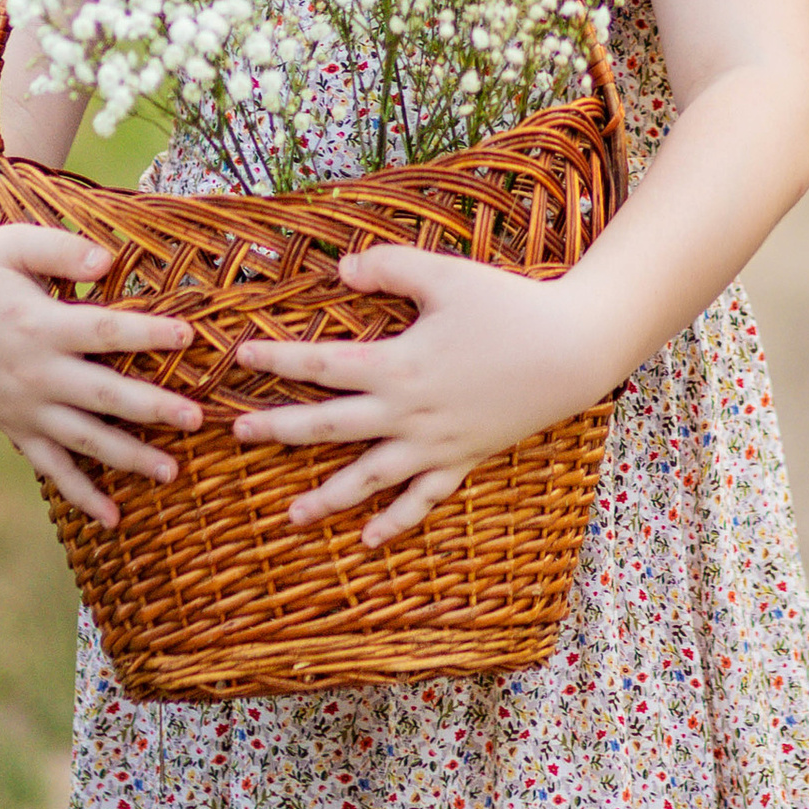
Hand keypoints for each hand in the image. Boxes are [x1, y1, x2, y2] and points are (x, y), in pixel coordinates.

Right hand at [0, 226, 199, 529]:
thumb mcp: (12, 243)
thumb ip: (61, 249)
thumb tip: (109, 261)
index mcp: (39, 324)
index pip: (103, 332)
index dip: (147, 334)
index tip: (189, 336)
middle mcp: (35, 372)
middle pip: (103, 394)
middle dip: (151, 407)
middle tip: (196, 418)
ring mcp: (25, 407)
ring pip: (84, 439)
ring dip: (128, 457)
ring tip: (171, 471)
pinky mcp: (16, 427)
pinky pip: (51, 467)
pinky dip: (80, 494)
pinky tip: (113, 518)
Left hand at [232, 248, 610, 548]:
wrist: (571, 351)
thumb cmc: (509, 306)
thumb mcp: (446, 276)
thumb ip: (390, 268)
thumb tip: (340, 270)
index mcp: (398, 364)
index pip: (322, 364)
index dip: (278, 359)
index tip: (240, 356)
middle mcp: (407, 413)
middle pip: (329, 427)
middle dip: (280, 429)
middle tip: (238, 433)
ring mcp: (434, 444)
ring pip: (369, 478)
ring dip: (326, 497)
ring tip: (289, 516)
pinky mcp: (462, 460)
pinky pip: (423, 500)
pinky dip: (395, 522)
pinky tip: (369, 541)